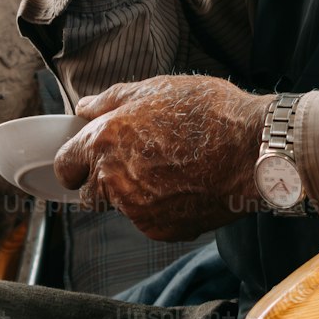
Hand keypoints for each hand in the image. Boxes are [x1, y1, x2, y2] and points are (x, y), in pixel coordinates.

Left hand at [53, 75, 267, 239]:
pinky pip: (150, 221)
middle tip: (136, 162)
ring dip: (134, 195)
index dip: (76, 160)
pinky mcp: (161, 230)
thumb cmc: (209, 112)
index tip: (90, 156)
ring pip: (121, 208)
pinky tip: (187, 185)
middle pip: (88, 195)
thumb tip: (84, 108)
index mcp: (105, 141)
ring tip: (170, 169)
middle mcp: (113, 180)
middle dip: (103, 182)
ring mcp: (136, 210)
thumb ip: (111, 100)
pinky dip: (161, 208)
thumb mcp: (157, 88)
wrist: (253, 149)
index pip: (65, 164)